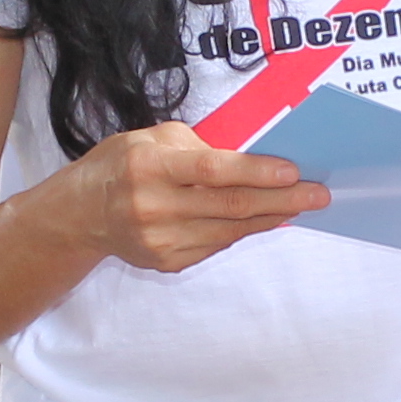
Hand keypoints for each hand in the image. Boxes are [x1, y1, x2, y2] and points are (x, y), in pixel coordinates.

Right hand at [51, 122, 328, 273]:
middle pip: (230, 206)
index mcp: (149, 166)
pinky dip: (246, 231)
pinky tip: (268, 218)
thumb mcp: (152, 139)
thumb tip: (253, 162)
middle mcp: (153, 206)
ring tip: (302, 204)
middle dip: (281, 199)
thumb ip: (199, 150)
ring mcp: (160, 241)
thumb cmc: (123, 164)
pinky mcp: (167, 262)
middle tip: (319, 193)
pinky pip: (217, 245)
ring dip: (271, 217)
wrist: (81, 214)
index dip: (256, 172)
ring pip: (230, 230)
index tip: (293, 171)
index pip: (213, 171)